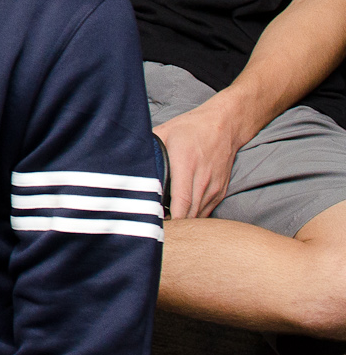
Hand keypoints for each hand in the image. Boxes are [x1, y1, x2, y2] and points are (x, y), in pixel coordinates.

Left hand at [154, 101, 247, 218]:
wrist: (225, 126)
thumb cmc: (190, 128)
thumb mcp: (164, 132)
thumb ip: (149, 149)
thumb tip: (128, 162)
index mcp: (186, 164)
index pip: (181, 201)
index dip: (170, 218)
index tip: (154, 224)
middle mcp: (203, 178)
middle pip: (189, 213)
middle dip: (173, 225)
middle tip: (152, 228)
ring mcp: (214, 187)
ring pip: (198, 215)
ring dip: (182, 223)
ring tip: (163, 226)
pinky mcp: (220, 191)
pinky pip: (206, 211)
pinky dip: (192, 217)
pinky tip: (178, 218)